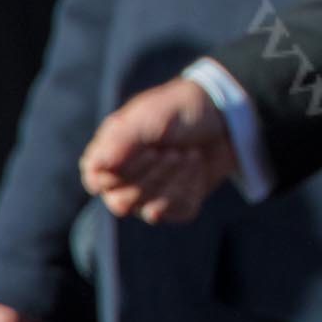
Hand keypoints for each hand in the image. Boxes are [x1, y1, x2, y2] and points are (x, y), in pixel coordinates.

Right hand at [79, 77, 236, 222]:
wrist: (225, 115)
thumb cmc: (181, 109)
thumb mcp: (151, 117)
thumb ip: (123, 140)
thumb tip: (95, 166)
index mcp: (110, 152)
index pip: (96, 181)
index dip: (124, 171)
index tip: (151, 149)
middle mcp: (124, 178)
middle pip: (121, 203)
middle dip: (154, 176)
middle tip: (175, 151)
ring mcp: (149, 194)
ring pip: (149, 211)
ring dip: (174, 180)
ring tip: (189, 154)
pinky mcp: (177, 203)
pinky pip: (178, 211)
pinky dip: (191, 187)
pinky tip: (197, 166)